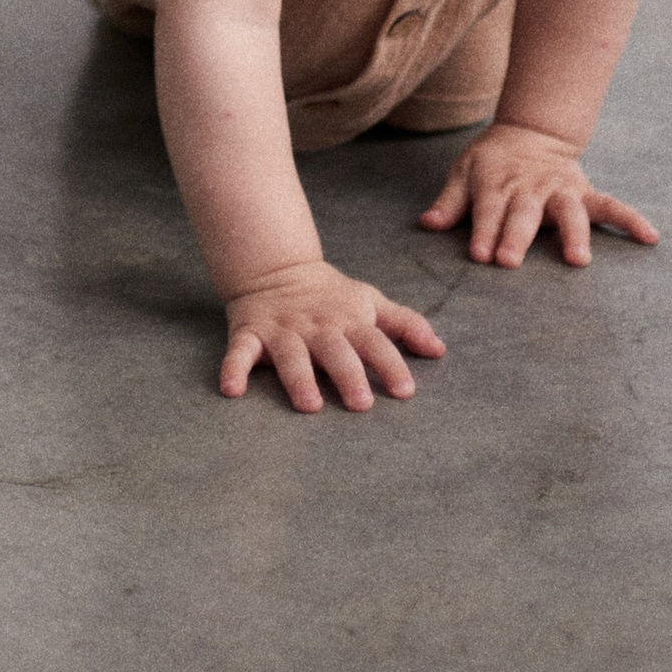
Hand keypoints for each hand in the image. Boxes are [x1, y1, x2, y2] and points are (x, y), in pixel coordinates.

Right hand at [218, 260, 445, 412]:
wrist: (275, 266)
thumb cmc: (331, 295)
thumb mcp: (370, 302)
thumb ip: (405, 324)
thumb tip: (440, 350)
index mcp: (348, 320)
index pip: (374, 342)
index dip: (391, 364)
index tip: (406, 391)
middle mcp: (317, 326)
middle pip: (335, 350)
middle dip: (348, 375)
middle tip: (361, 404)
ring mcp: (282, 330)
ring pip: (291, 355)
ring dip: (299, 378)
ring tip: (309, 405)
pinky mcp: (249, 333)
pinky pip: (240, 351)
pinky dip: (233, 368)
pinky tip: (231, 390)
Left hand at [416, 121, 659, 269]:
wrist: (532, 131)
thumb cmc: (493, 161)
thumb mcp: (464, 171)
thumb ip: (449, 201)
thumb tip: (427, 224)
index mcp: (498, 183)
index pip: (488, 210)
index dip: (483, 231)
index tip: (480, 255)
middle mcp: (530, 188)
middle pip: (524, 214)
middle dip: (516, 237)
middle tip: (509, 261)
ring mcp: (560, 190)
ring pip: (569, 211)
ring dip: (573, 234)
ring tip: (578, 260)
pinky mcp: (584, 192)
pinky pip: (612, 205)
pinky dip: (631, 219)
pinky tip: (650, 237)